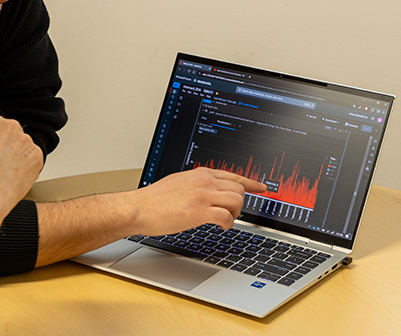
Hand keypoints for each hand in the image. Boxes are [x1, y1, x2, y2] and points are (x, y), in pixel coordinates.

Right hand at [0, 111, 43, 245]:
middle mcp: (9, 125)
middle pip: (9, 134)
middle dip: (4, 147)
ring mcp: (25, 140)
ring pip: (22, 147)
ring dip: (16, 158)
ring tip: (3, 175)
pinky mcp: (37, 155)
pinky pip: (32, 160)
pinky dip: (26, 170)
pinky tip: (13, 179)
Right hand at [133, 168, 266, 235]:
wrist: (138, 208)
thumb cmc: (153, 200)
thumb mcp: (177, 182)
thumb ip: (195, 183)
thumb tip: (206, 189)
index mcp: (199, 173)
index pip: (233, 175)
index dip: (250, 183)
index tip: (261, 187)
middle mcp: (203, 181)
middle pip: (238, 188)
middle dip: (239, 203)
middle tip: (231, 213)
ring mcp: (202, 195)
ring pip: (236, 201)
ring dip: (235, 213)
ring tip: (224, 220)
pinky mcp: (199, 211)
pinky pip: (226, 217)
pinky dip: (227, 224)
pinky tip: (219, 227)